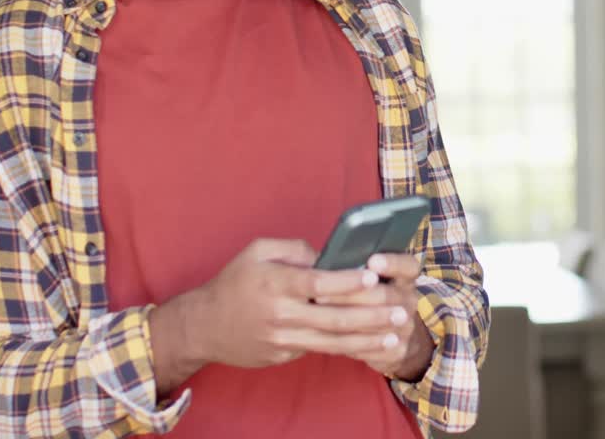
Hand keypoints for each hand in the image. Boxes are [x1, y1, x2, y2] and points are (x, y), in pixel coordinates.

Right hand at [149, 238, 375, 393]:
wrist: (203, 327)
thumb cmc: (235, 281)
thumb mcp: (257, 251)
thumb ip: (294, 248)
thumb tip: (329, 255)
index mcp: (275, 283)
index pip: (318, 283)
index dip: (348, 281)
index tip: (375, 276)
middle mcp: (280, 314)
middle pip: (333, 317)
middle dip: (372, 316)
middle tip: (400, 311)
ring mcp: (282, 339)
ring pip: (332, 341)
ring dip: (367, 339)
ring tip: (394, 335)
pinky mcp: (283, 355)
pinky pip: (319, 350)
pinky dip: (347, 348)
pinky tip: (370, 345)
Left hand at [316, 253, 433, 381]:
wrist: (395, 333)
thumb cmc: (371, 296)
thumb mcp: (370, 277)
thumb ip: (353, 267)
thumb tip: (322, 261)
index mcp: (405, 277)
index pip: (408, 266)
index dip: (392, 263)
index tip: (372, 261)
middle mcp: (409, 300)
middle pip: (386, 296)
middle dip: (353, 295)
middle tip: (321, 294)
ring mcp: (406, 326)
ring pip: (378, 324)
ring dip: (349, 320)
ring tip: (320, 315)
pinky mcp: (399, 350)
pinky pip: (375, 349)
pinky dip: (352, 343)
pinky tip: (330, 337)